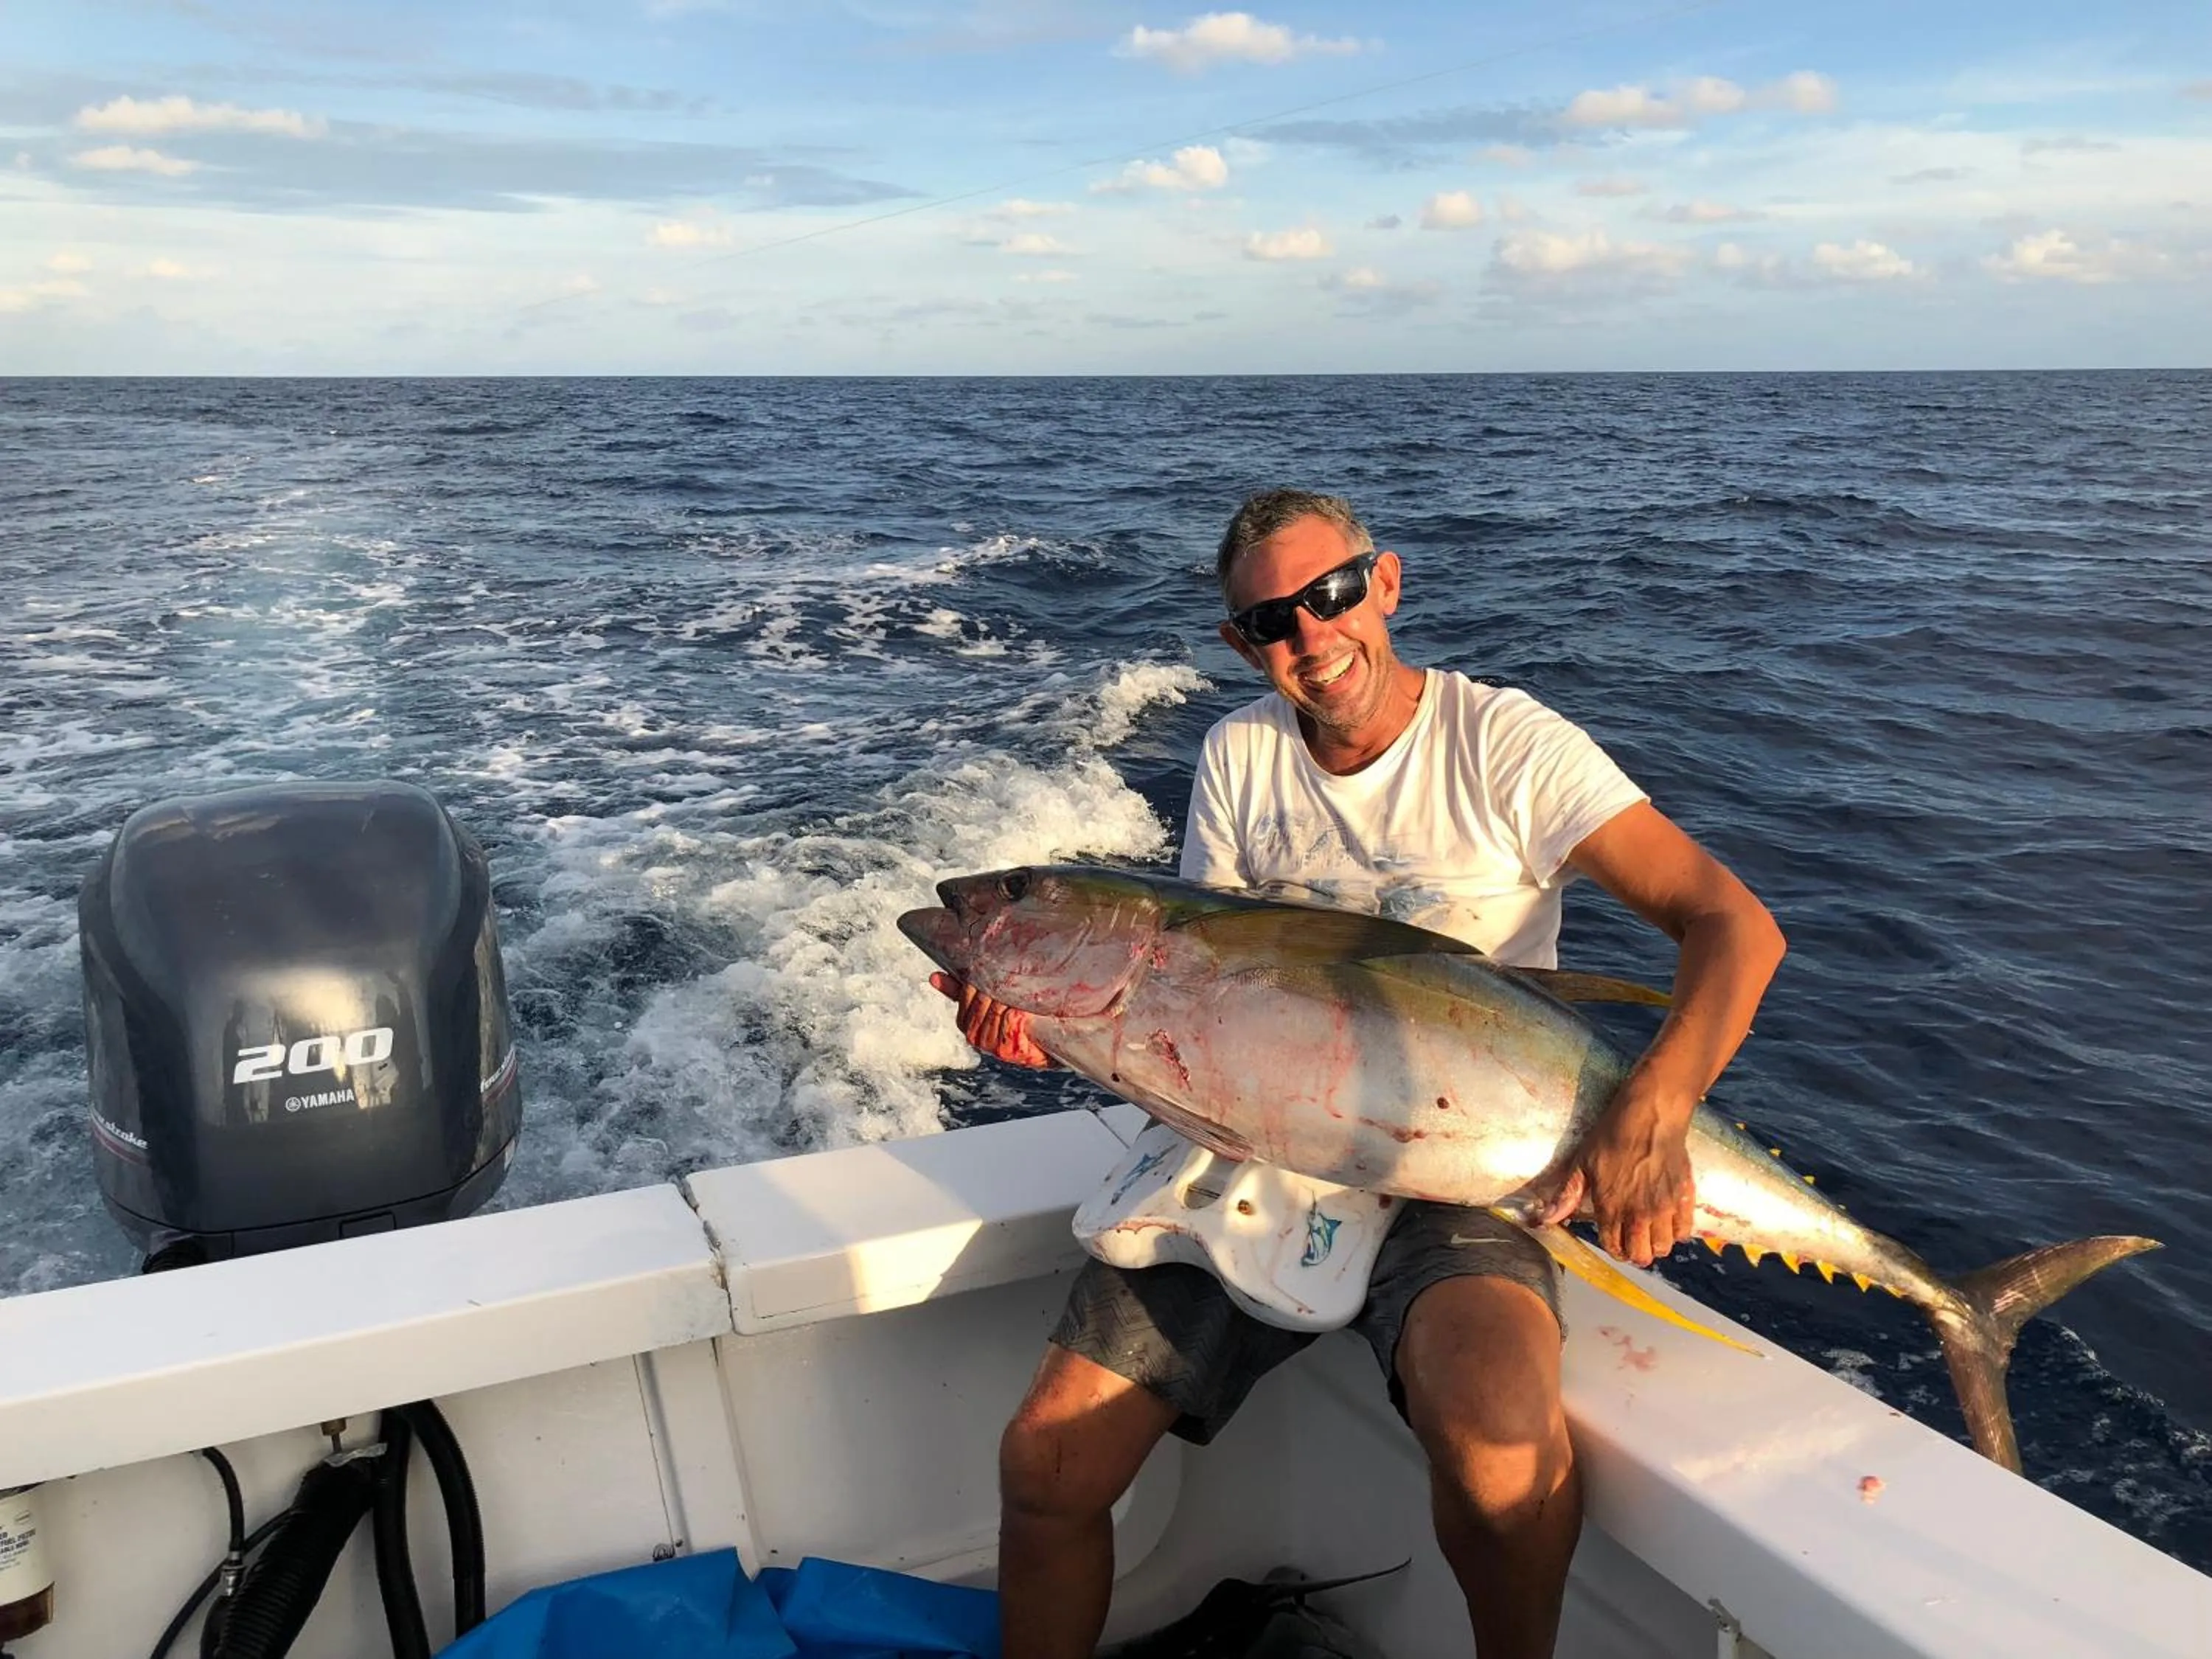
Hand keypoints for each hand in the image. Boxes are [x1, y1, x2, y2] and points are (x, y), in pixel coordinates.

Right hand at [929, 972, 1052, 1068]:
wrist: (1045, 1043)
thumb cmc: (1016, 1019)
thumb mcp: (986, 1001)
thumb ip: (959, 990)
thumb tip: (933, 977)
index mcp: (965, 1023)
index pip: (966, 993)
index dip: (981, 979)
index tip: (992, 966)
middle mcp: (974, 1036)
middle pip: (983, 1000)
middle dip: (997, 984)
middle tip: (1011, 970)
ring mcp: (990, 1044)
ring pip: (997, 1008)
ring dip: (1010, 995)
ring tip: (1022, 983)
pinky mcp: (1007, 1048)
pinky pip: (1011, 1018)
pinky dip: (1020, 1009)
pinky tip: (1027, 1004)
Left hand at [1534, 1079, 1696, 1266]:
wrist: (1651, 1115)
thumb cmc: (1611, 1136)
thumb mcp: (1582, 1163)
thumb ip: (1567, 1195)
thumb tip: (1543, 1220)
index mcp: (1611, 1207)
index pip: (1614, 1247)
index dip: (1613, 1250)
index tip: (1614, 1243)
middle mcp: (1639, 1214)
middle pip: (1641, 1256)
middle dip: (1634, 1253)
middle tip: (1633, 1241)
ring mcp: (1664, 1207)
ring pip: (1664, 1248)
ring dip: (1656, 1245)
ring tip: (1650, 1232)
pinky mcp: (1684, 1197)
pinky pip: (1684, 1231)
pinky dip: (1676, 1233)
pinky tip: (1668, 1221)